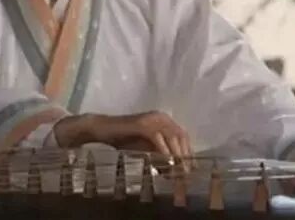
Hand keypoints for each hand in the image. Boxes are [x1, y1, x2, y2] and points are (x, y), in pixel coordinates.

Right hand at [53, 111, 192, 160]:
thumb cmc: (123, 140)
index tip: (191, 172)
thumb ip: (160, 157)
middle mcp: (162, 117)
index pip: (183, 137)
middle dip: (185, 158)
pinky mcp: (143, 124)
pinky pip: (158, 138)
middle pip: (181, 137)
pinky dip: (164, 152)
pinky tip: (166, 164)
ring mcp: (153, 119)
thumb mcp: (146, 150)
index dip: (189, 154)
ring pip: (173, 137)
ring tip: (178, 174)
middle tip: (186, 177)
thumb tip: (173, 172)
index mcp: (165, 121)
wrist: (102, 130)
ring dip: (177, 157)